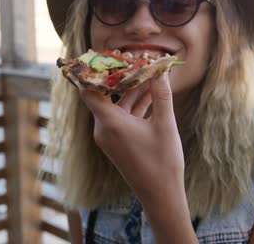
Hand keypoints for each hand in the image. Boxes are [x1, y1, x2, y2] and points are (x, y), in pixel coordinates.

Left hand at [80, 72, 184, 206]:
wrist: (160, 195)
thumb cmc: (162, 161)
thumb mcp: (165, 124)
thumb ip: (161, 95)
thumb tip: (160, 70)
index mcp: (109, 123)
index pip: (89, 91)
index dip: (94, 73)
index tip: (104, 58)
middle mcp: (103, 129)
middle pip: (105, 95)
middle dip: (120, 78)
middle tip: (134, 61)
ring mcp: (109, 137)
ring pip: (117, 106)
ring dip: (131, 91)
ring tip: (149, 74)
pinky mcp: (117, 143)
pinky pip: (122, 118)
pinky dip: (134, 106)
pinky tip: (152, 95)